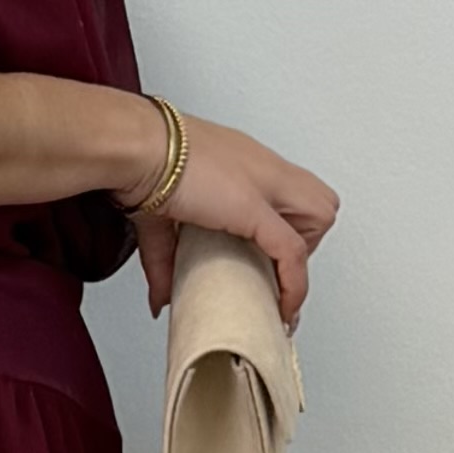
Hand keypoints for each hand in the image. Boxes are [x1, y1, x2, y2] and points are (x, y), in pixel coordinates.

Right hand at [129, 117, 339, 328]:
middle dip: (304, 241)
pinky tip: (283, 306)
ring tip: (274, 281)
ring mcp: (264, 183)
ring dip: (302, 256)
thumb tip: (160, 297)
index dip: (287, 231)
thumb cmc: (141, 163)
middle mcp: (262, 168)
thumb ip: (166, 260)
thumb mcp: (161, 216)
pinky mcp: (254, 207)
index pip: (292, 194)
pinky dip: (293, 285)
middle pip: (319, 201)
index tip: (267, 260)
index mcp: (242, 162)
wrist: (133, 146)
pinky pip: (292, 252)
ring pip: (319, 217)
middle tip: (270, 265)